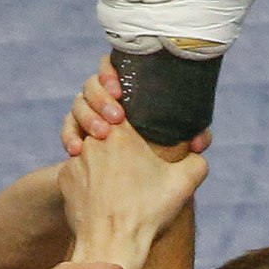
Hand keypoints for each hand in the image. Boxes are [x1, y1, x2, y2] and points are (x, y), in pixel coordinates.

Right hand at [61, 59, 208, 156]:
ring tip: (100, 134)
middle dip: (101, 98)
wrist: (131, 200)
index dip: (110, 72)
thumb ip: (192, 141)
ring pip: (78, 105)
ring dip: (87, 117)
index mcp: (129, 95)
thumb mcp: (178, 155)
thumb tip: (201, 142)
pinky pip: (67, 131)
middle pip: (92, 85)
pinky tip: (75, 151)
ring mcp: (88, 120)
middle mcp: (105, 102)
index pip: (112, 68)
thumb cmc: (158, 169)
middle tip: (116, 118)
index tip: (119, 90)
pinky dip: (69, 137)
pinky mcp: (77, 139)